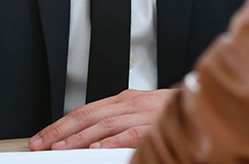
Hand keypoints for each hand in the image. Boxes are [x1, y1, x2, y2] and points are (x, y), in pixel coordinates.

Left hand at [29, 89, 175, 150]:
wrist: (205, 103)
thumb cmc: (172, 113)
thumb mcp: (140, 114)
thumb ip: (117, 124)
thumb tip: (90, 140)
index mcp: (124, 100)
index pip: (84, 111)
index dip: (60, 125)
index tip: (42, 137)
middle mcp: (130, 103)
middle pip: (88, 115)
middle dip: (62, 131)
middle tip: (42, 144)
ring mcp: (143, 112)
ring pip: (105, 124)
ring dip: (81, 138)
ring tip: (62, 149)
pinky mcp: (157, 124)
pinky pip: (131, 133)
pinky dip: (113, 141)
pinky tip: (98, 149)